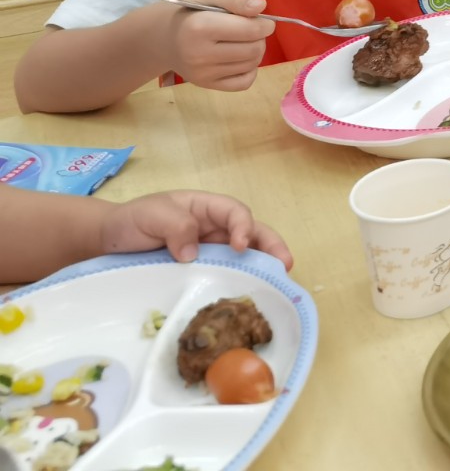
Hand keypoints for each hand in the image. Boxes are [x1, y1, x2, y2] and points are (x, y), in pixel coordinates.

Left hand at [101, 190, 292, 268]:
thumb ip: (175, 226)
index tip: (240, 247)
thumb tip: (193, 254)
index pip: (235, 212)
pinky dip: (238, 284)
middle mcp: (214, 230)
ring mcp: (210, 253)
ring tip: (276, 285)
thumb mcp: (151, 215)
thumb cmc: (131, 221)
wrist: (106, 243)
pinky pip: (224, 276)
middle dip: (271, 247)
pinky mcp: (201, 274)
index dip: (244, 227)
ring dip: (262, 268)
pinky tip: (243, 298)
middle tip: (285, 266)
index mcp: (206, 208)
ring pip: (243, 257)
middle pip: (251, 233)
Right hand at [157, 0, 275, 91]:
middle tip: (248, 29)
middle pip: (254, 49)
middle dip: (260, 37)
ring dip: (255, 51)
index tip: (260, 18)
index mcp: (200, 27)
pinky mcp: (206, 85)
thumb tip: (261, 6)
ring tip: (241, 41)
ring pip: (252, 65)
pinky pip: (245, 83)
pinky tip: (238, 58)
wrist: (161, 37)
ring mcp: (202, 73)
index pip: (251, 30)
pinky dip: (249, 70)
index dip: (265, 23)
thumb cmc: (188, 11)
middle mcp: (200, 54)